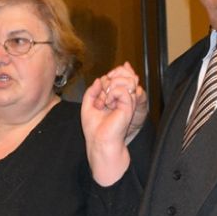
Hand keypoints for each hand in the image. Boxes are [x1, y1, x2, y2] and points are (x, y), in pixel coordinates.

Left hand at [82, 67, 138, 185]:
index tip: (99, 88)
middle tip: (101, 96)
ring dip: (110, 87)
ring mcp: (127, 101)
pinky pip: (122, 90)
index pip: (117, 76)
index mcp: (114, 97)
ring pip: (125, 80)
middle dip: (109, 80)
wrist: (99, 141)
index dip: (108, 76)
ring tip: (105, 100)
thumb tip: (99, 79)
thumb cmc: (94, 128)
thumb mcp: (88, 105)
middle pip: (123, 74)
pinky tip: (109, 103)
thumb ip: (92, 91)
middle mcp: (122, 98)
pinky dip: (112, 93)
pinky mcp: (128, 106)